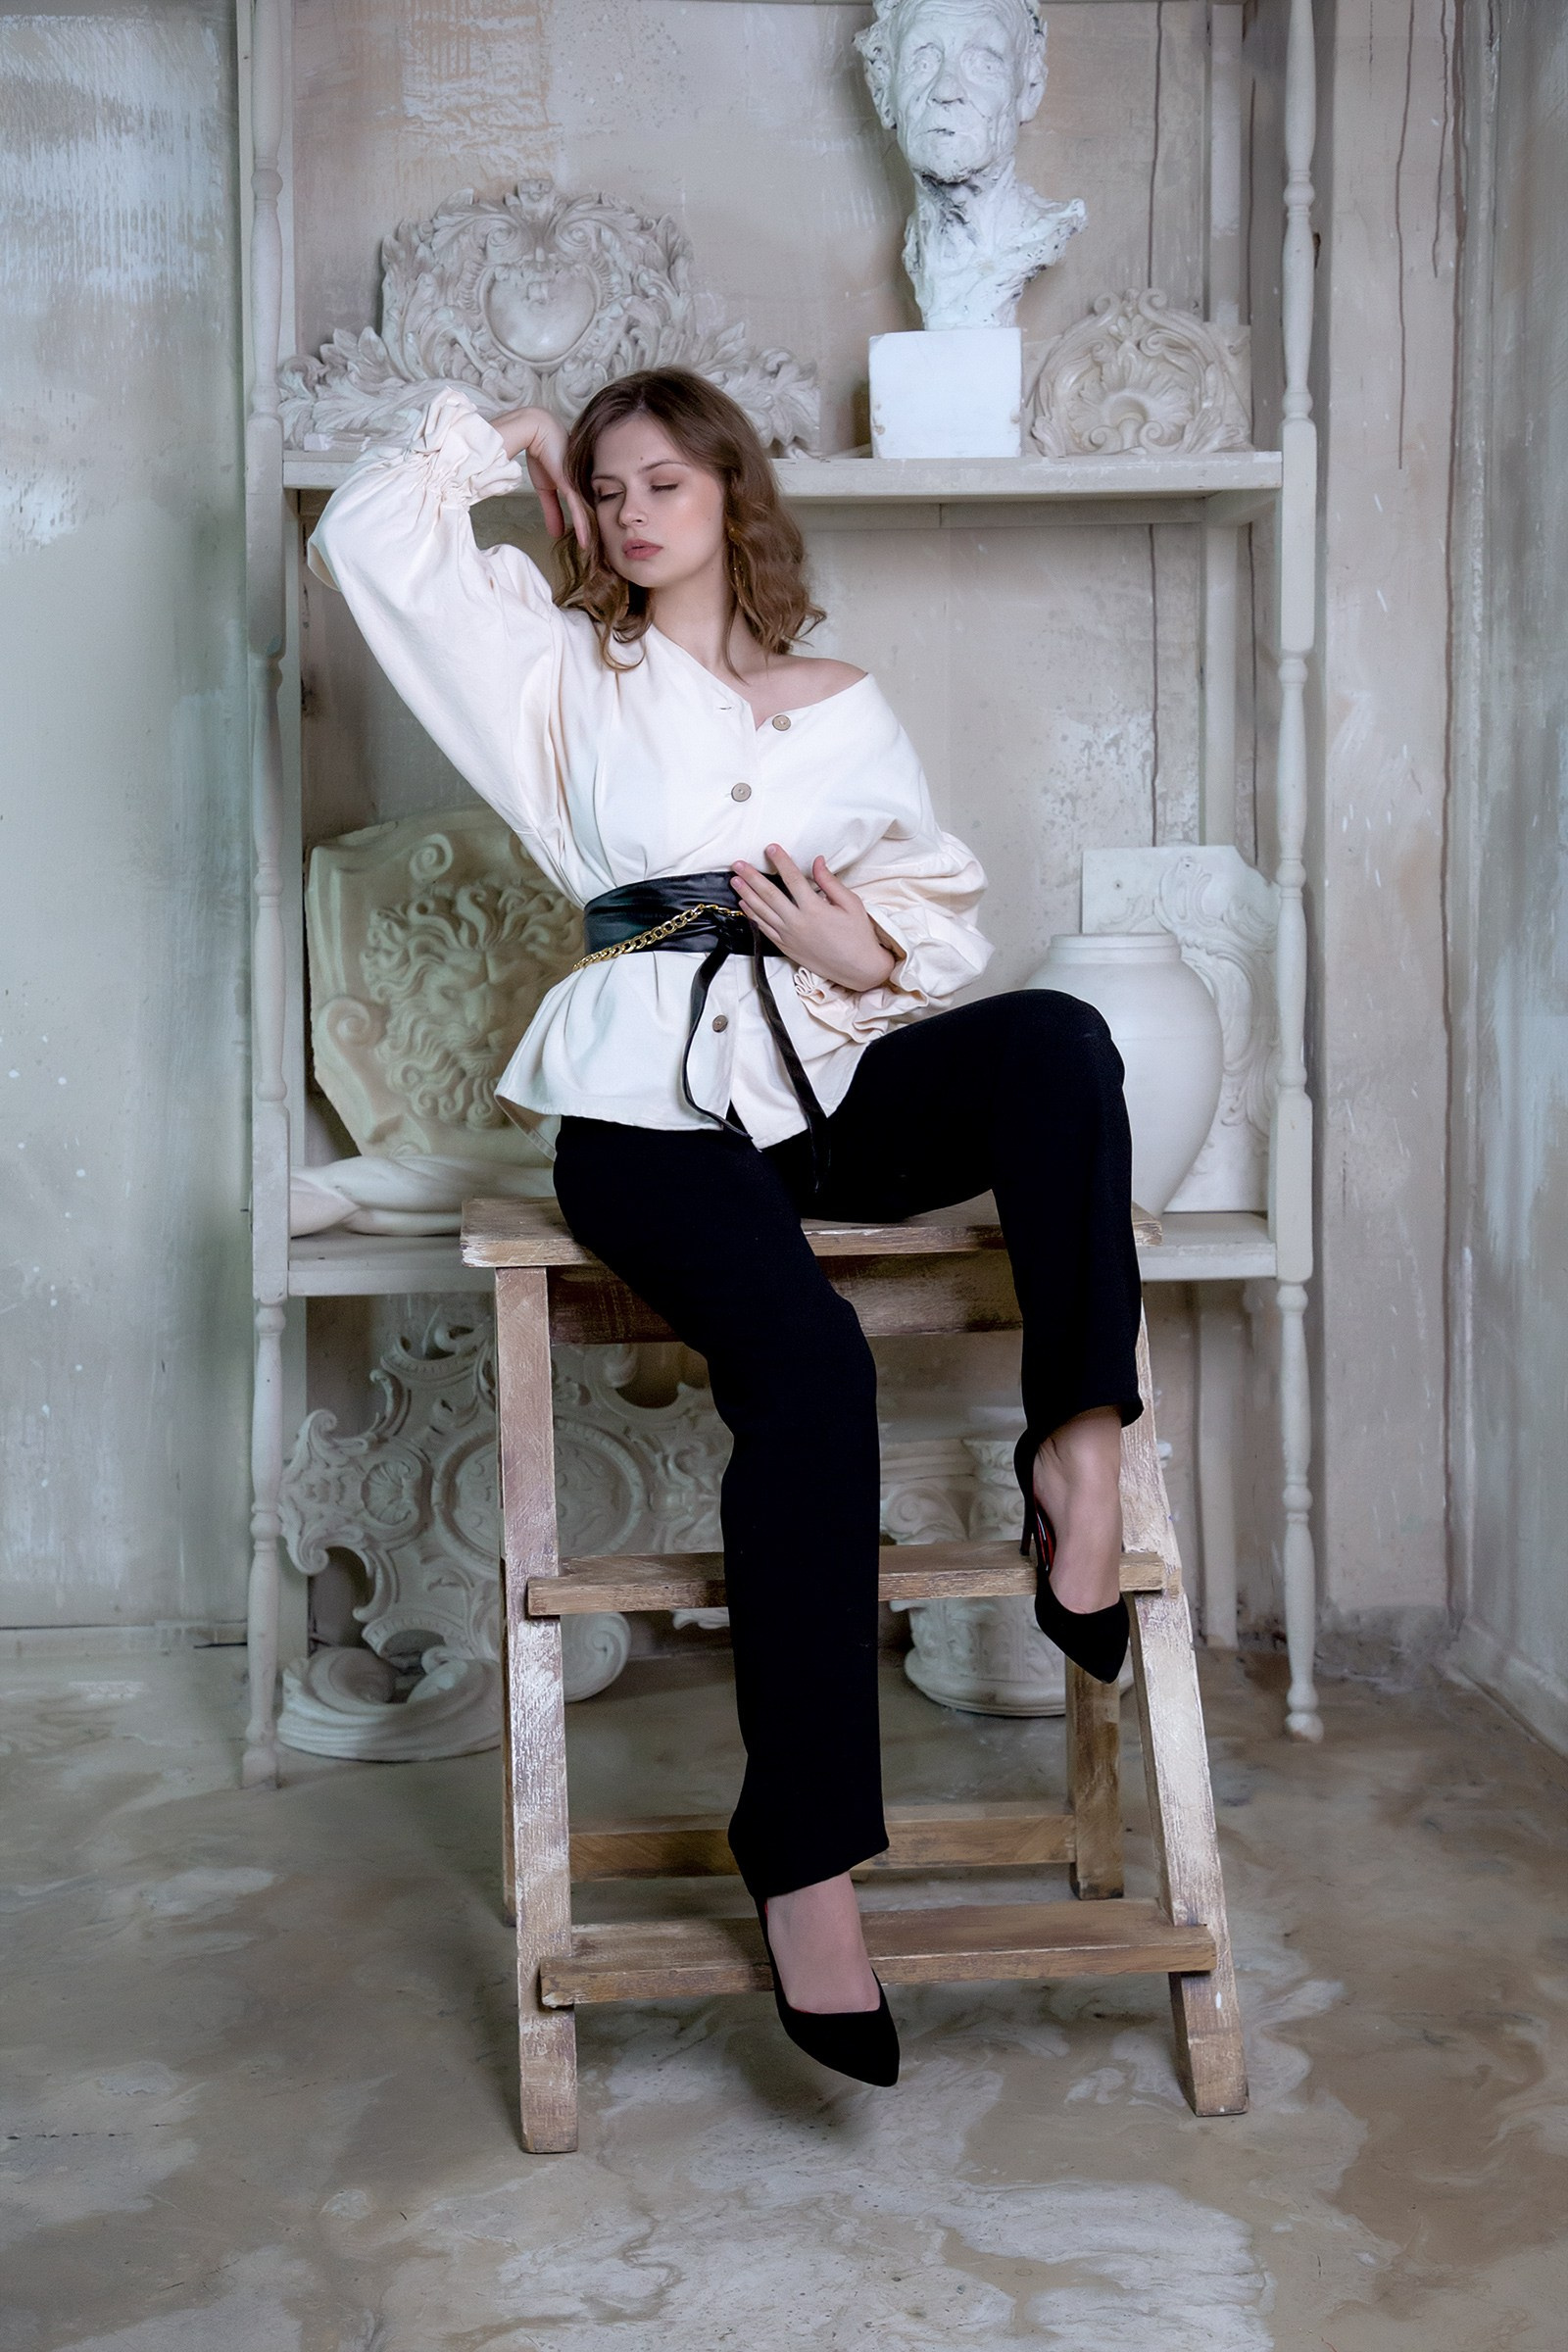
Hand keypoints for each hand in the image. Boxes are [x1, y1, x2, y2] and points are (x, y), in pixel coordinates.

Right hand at [488, 405, 590, 548]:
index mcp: (581, 486)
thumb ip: (552, 511)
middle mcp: (584, 486)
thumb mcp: (545, 489)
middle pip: (593, 517)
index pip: (589, 513)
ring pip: (589, 516)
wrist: (536, 431)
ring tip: (599, 557)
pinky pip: (579, 509)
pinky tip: (587, 543)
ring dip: (593, 537)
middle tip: (604, 559)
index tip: (598, 549)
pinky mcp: (571, 484)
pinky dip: (583, 527)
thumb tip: (555, 533)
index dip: (593, 531)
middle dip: (599, 539)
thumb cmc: (542, 453)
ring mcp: (579, 485)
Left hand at [731, 845, 898, 992]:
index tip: (770, 848)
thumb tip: (817, 861)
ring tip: (734, 880)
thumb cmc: (857, 935)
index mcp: (815, 909)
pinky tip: (744, 904)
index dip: (781, 861)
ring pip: (762, 911)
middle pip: (769, 894)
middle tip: (738, 863)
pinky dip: (752, 915)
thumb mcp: (851, 904)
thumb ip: (830, 882)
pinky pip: (764, 929)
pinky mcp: (786, 947)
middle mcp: (798, 923)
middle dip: (752, 877)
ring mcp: (789, 936)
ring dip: (746, 894)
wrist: (858, 969)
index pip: (793, 879)